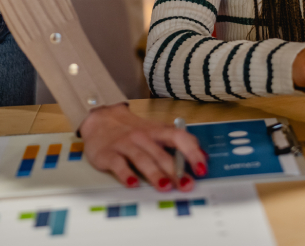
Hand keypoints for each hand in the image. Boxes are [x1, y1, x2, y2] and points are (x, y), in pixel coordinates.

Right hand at [79, 104, 206, 190]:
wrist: (101, 118)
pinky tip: (133, 183)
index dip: (192, 152)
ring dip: (155, 173)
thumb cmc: (133, 129)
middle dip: (175, 171)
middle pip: (161, 153)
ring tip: (165, 186)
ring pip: (142, 159)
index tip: (202, 168)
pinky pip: (118, 164)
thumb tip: (202, 156)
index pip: (179, 138)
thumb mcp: (156, 130)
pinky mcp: (108, 154)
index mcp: (157, 131)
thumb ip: (177, 142)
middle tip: (186, 185)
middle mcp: (143, 137)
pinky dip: (126, 174)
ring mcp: (125, 145)